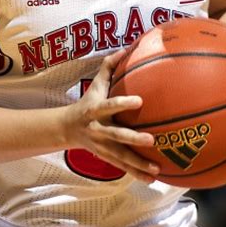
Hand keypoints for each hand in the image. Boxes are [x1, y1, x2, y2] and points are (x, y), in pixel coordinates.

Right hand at [64, 50, 159, 183]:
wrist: (68, 128)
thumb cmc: (88, 101)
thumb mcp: (95, 84)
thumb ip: (109, 66)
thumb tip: (126, 48)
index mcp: (96, 110)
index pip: (109, 105)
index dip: (122, 103)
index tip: (139, 101)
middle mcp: (98, 130)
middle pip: (116, 136)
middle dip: (132, 139)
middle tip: (152, 140)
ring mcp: (102, 146)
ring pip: (121, 157)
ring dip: (138, 164)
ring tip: (157, 169)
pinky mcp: (107, 157)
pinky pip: (123, 168)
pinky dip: (138, 174)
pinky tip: (154, 178)